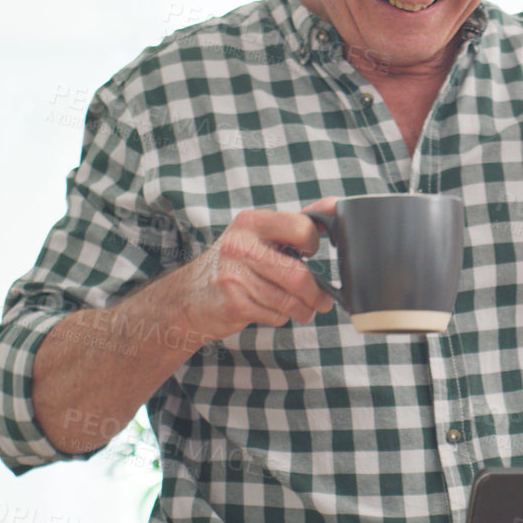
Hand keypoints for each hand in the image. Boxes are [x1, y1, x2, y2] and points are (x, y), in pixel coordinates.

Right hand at [165, 202, 336, 342]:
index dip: (313, 245)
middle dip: (317, 293)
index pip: (302, 229)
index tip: (309, 253)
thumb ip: (298, 221)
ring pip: (289, 300)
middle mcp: (240, 245)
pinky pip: (276, 315)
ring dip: (303, 310)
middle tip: (322, 300)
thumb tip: (335, 205)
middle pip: (299, 275)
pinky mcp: (233, 304)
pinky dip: (282, 318)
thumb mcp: (259, 234)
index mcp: (252, 222)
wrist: (188, 296)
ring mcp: (234, 276)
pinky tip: (273, 311)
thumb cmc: (234, 264)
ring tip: (303, 309)